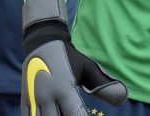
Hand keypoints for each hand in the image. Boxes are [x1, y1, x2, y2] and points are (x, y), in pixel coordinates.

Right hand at [22, 0, 126, 115]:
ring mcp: (33, 98)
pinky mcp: (25, 99)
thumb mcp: (88, 68)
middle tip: (74, 112)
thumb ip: (104, 86)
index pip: (76, 115)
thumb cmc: (70, 57)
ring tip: (62, 111)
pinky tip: (52, 114)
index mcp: (64, 89)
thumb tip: (124, 98)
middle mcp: (47, 96)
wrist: (42, 42)